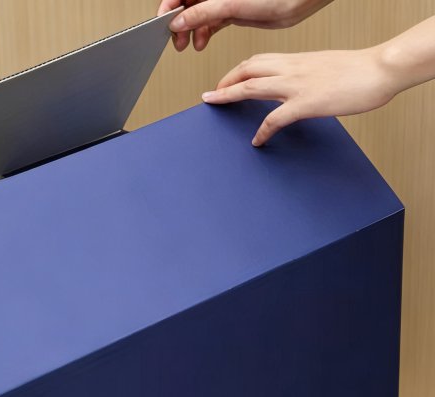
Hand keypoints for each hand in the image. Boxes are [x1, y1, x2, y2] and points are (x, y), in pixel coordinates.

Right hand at [157, 1, 333, 51]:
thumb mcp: (231, 3)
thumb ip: (202, 12)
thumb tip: (179, 21)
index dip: (169, 6)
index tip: (164, 23)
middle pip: (187, 4)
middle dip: (180, 23)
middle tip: (177, 40)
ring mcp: (224, 0)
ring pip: (198, 15)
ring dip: (191, 31)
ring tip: (191, 45)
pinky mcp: (232, 11)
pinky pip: (210, 22)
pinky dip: (203, 33)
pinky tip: (201, 42)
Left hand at [201, 47, 401, 145]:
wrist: (381, 68)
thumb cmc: (359, 70)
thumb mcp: (325, 68)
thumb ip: (306, 76)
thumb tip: (299, 87)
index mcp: (297, 60)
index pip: (258, 61)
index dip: (237, 70)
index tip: (226, 80)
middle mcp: (292, 69)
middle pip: (247, 69)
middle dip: (225, 81)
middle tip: (212, 95)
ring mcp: (297, 85)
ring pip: (251, 86)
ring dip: (228, 96)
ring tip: (215, 104)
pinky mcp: (306, 103)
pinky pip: (274, 119)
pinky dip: (262, 131)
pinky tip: (257, 141)